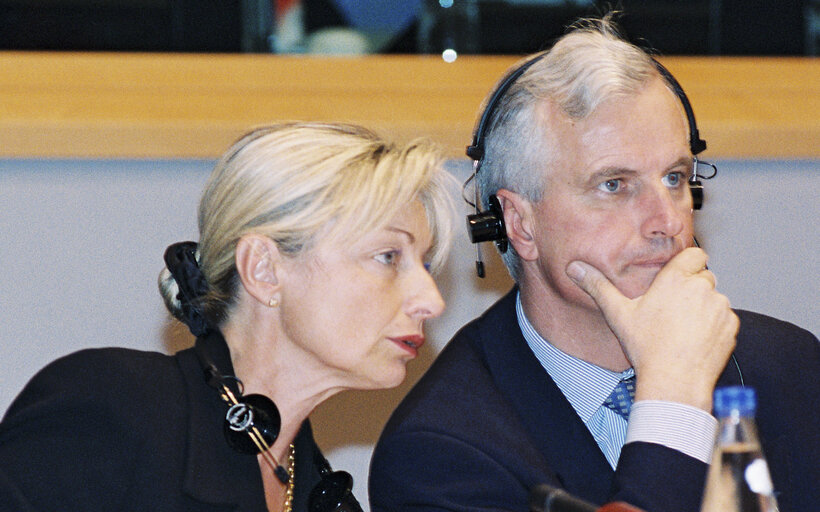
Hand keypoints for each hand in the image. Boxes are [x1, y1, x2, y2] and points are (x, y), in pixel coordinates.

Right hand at [566, 247, 738, 410]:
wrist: (674, 381)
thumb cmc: (646, 348)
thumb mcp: (618, 314)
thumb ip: (597, 286)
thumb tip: (574, 268)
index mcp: (675, 278)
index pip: (695, 254)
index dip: (687, 265)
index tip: (677, 279)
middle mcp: (701, 287)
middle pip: (703, 277)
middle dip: (692, 289)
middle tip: (673, 310)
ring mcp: (719, 306)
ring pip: (714, 298)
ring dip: (704, 307)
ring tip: (684, 328)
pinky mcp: (731, 325)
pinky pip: (725, 318)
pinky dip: (715, 326)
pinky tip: (696, 339)